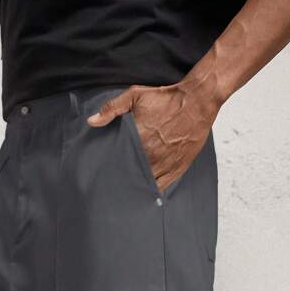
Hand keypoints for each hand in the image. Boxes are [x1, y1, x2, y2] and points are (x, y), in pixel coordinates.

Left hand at [87, 81, 218, 191]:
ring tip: (125, 191)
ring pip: (144, 184)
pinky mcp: (177, 169)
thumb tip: (92, 121)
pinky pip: (161, 187)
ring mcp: (164, 165)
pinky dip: (151, 191)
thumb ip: (112, 108)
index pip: (118, 161)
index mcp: (138, 140)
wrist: (197, 102)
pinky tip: (143, 195)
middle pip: (130, 175)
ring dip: (135, 187)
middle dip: (122, 178)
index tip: (104, 172)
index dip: (111, 168)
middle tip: (112, 183)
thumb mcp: (136, 95)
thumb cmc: (167, 98)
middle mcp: (151, 156)